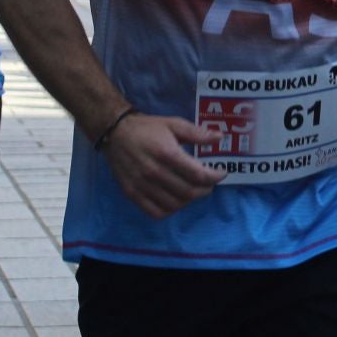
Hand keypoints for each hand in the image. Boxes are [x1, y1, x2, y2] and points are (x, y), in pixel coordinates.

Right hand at [104, 113, 226, 218]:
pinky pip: (156, 212)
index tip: (221, 173)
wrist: (115, 133)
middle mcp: (154, 172)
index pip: (198, 174)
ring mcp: (142, 185)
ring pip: (175, 204)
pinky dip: (170, 210)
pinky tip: (175, 199)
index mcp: (166, 153)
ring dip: (190, 200)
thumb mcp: (173, 124)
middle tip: (209, 183)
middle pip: (189, 192)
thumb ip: (197, 133)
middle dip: (205, 189)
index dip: (214, 177)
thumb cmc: (147, 128)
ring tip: (193, 190)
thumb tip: (219, 137)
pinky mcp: (132, 194)